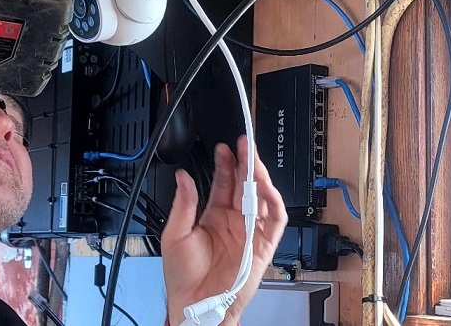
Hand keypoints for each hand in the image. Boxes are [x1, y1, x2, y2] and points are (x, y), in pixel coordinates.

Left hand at [162, 135, 287, 325]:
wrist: (195, 306)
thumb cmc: (184, 278)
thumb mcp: (175, 234)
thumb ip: (183, 204)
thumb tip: (183, 177)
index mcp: (214, 217)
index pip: (224, 183)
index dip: (226, 164)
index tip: (224, 147)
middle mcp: (234, 222)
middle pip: (244, 185)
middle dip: (245, 163)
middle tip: (244, 144)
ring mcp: (249, 232)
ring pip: (261, 197)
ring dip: (259, 177)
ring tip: (253, 159)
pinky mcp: (263, 245)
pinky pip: (275, 220)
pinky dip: (274, 202)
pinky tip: (265, 187)